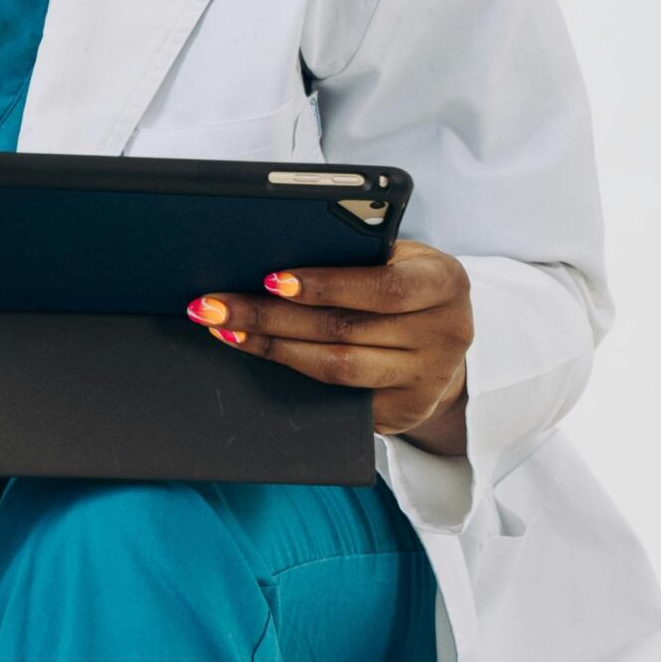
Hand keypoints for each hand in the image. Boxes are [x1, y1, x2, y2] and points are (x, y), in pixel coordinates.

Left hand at [187, 239, 473, 451]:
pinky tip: (256, 356)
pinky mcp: (405, 412)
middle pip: (345, 329)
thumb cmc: (401, 283)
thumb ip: (355, 255)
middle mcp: (447, 332)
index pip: (383, 286)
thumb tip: (269, 249)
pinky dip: (290, 374)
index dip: (325, 285)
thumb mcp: (397, 259)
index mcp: (444, 282)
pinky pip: (338, 395)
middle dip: (270, 315)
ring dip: (270, 347)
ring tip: (223, 328)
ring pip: (336, 367)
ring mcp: (429, 379)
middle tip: (213, 305)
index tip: (270, 279)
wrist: (441, 340)